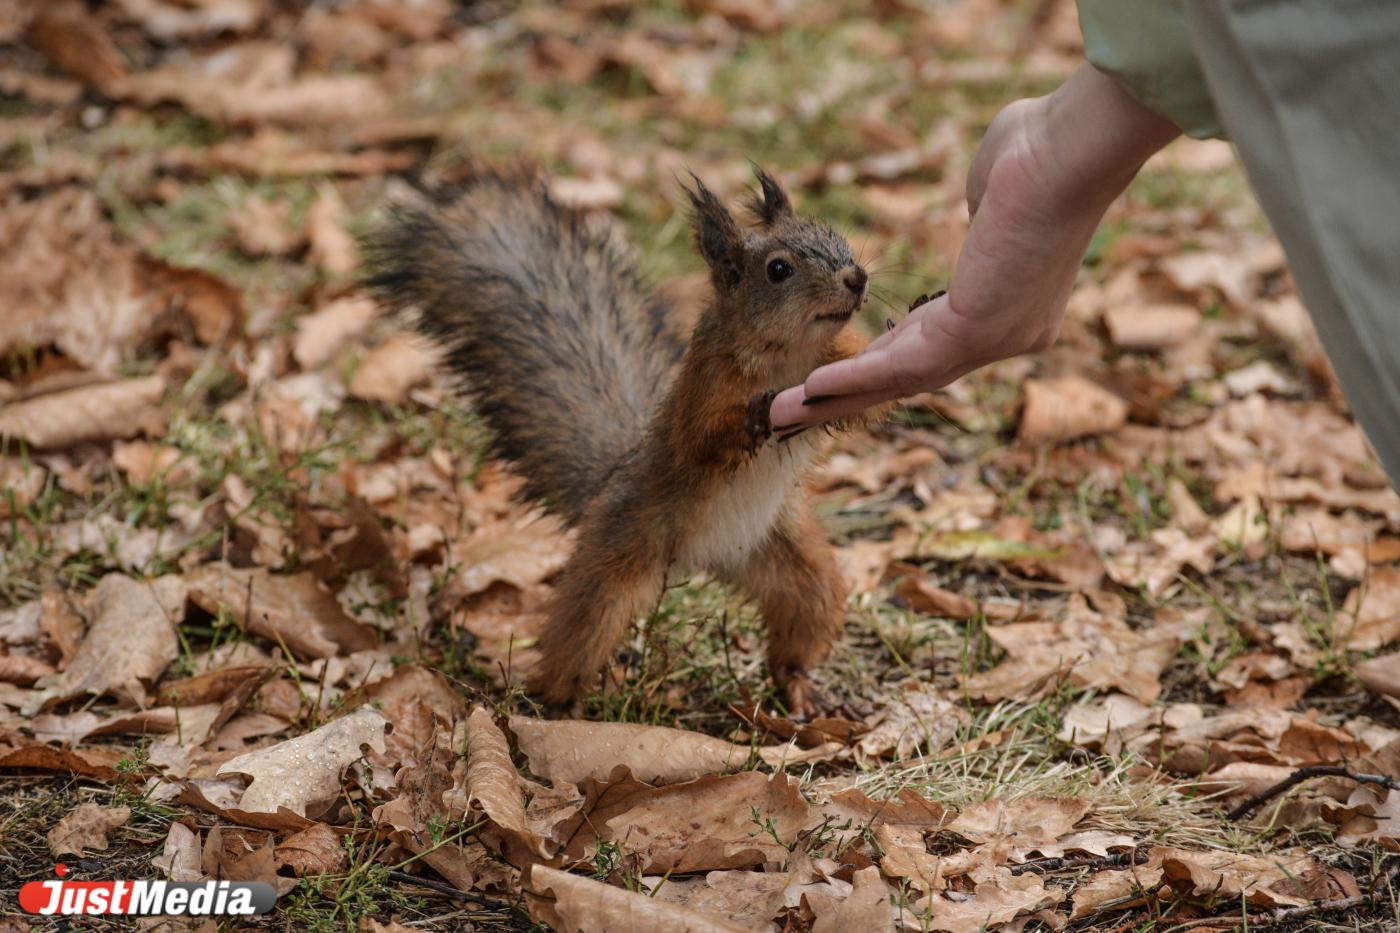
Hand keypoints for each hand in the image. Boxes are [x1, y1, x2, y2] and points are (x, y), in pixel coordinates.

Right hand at [770, 65, 1181, 430]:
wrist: (1072, 149)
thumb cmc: (1042, 149)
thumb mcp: (1000, 189)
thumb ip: (984, 209)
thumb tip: (982, 199)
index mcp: (1012, 305)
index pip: (935, 343)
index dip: (882, 360)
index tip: (841, 371)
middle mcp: (1007, 334)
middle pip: (913, 378)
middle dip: (850, 396)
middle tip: (798, 413)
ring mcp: (994, 339)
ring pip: (901, 382)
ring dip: (835, 400)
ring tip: (783, 416)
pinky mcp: (975, 330)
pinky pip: (901, 366)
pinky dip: (852, 380)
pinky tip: (811, 392)